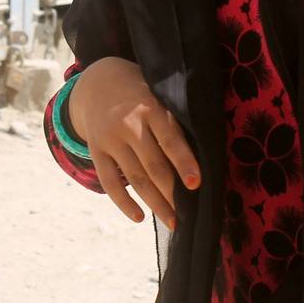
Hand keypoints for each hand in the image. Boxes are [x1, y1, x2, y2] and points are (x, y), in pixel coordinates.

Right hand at [70, 57, 200, 227]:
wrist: (98, 81)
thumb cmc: (142, 92)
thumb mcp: (160, 94)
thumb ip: (176, 118)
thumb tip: (206, 153)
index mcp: (151, 107)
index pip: (170, 139)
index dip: (184, 162)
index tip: (196, 184)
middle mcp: (129, 124)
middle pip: (153, 165)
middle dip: (172, 192)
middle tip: (189, 214)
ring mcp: (110, 139)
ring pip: (135, 178)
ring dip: (155, 203)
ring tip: (172, 221)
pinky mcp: (97, 151)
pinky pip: (109, 182)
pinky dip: (123, 202)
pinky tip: (139, 217)